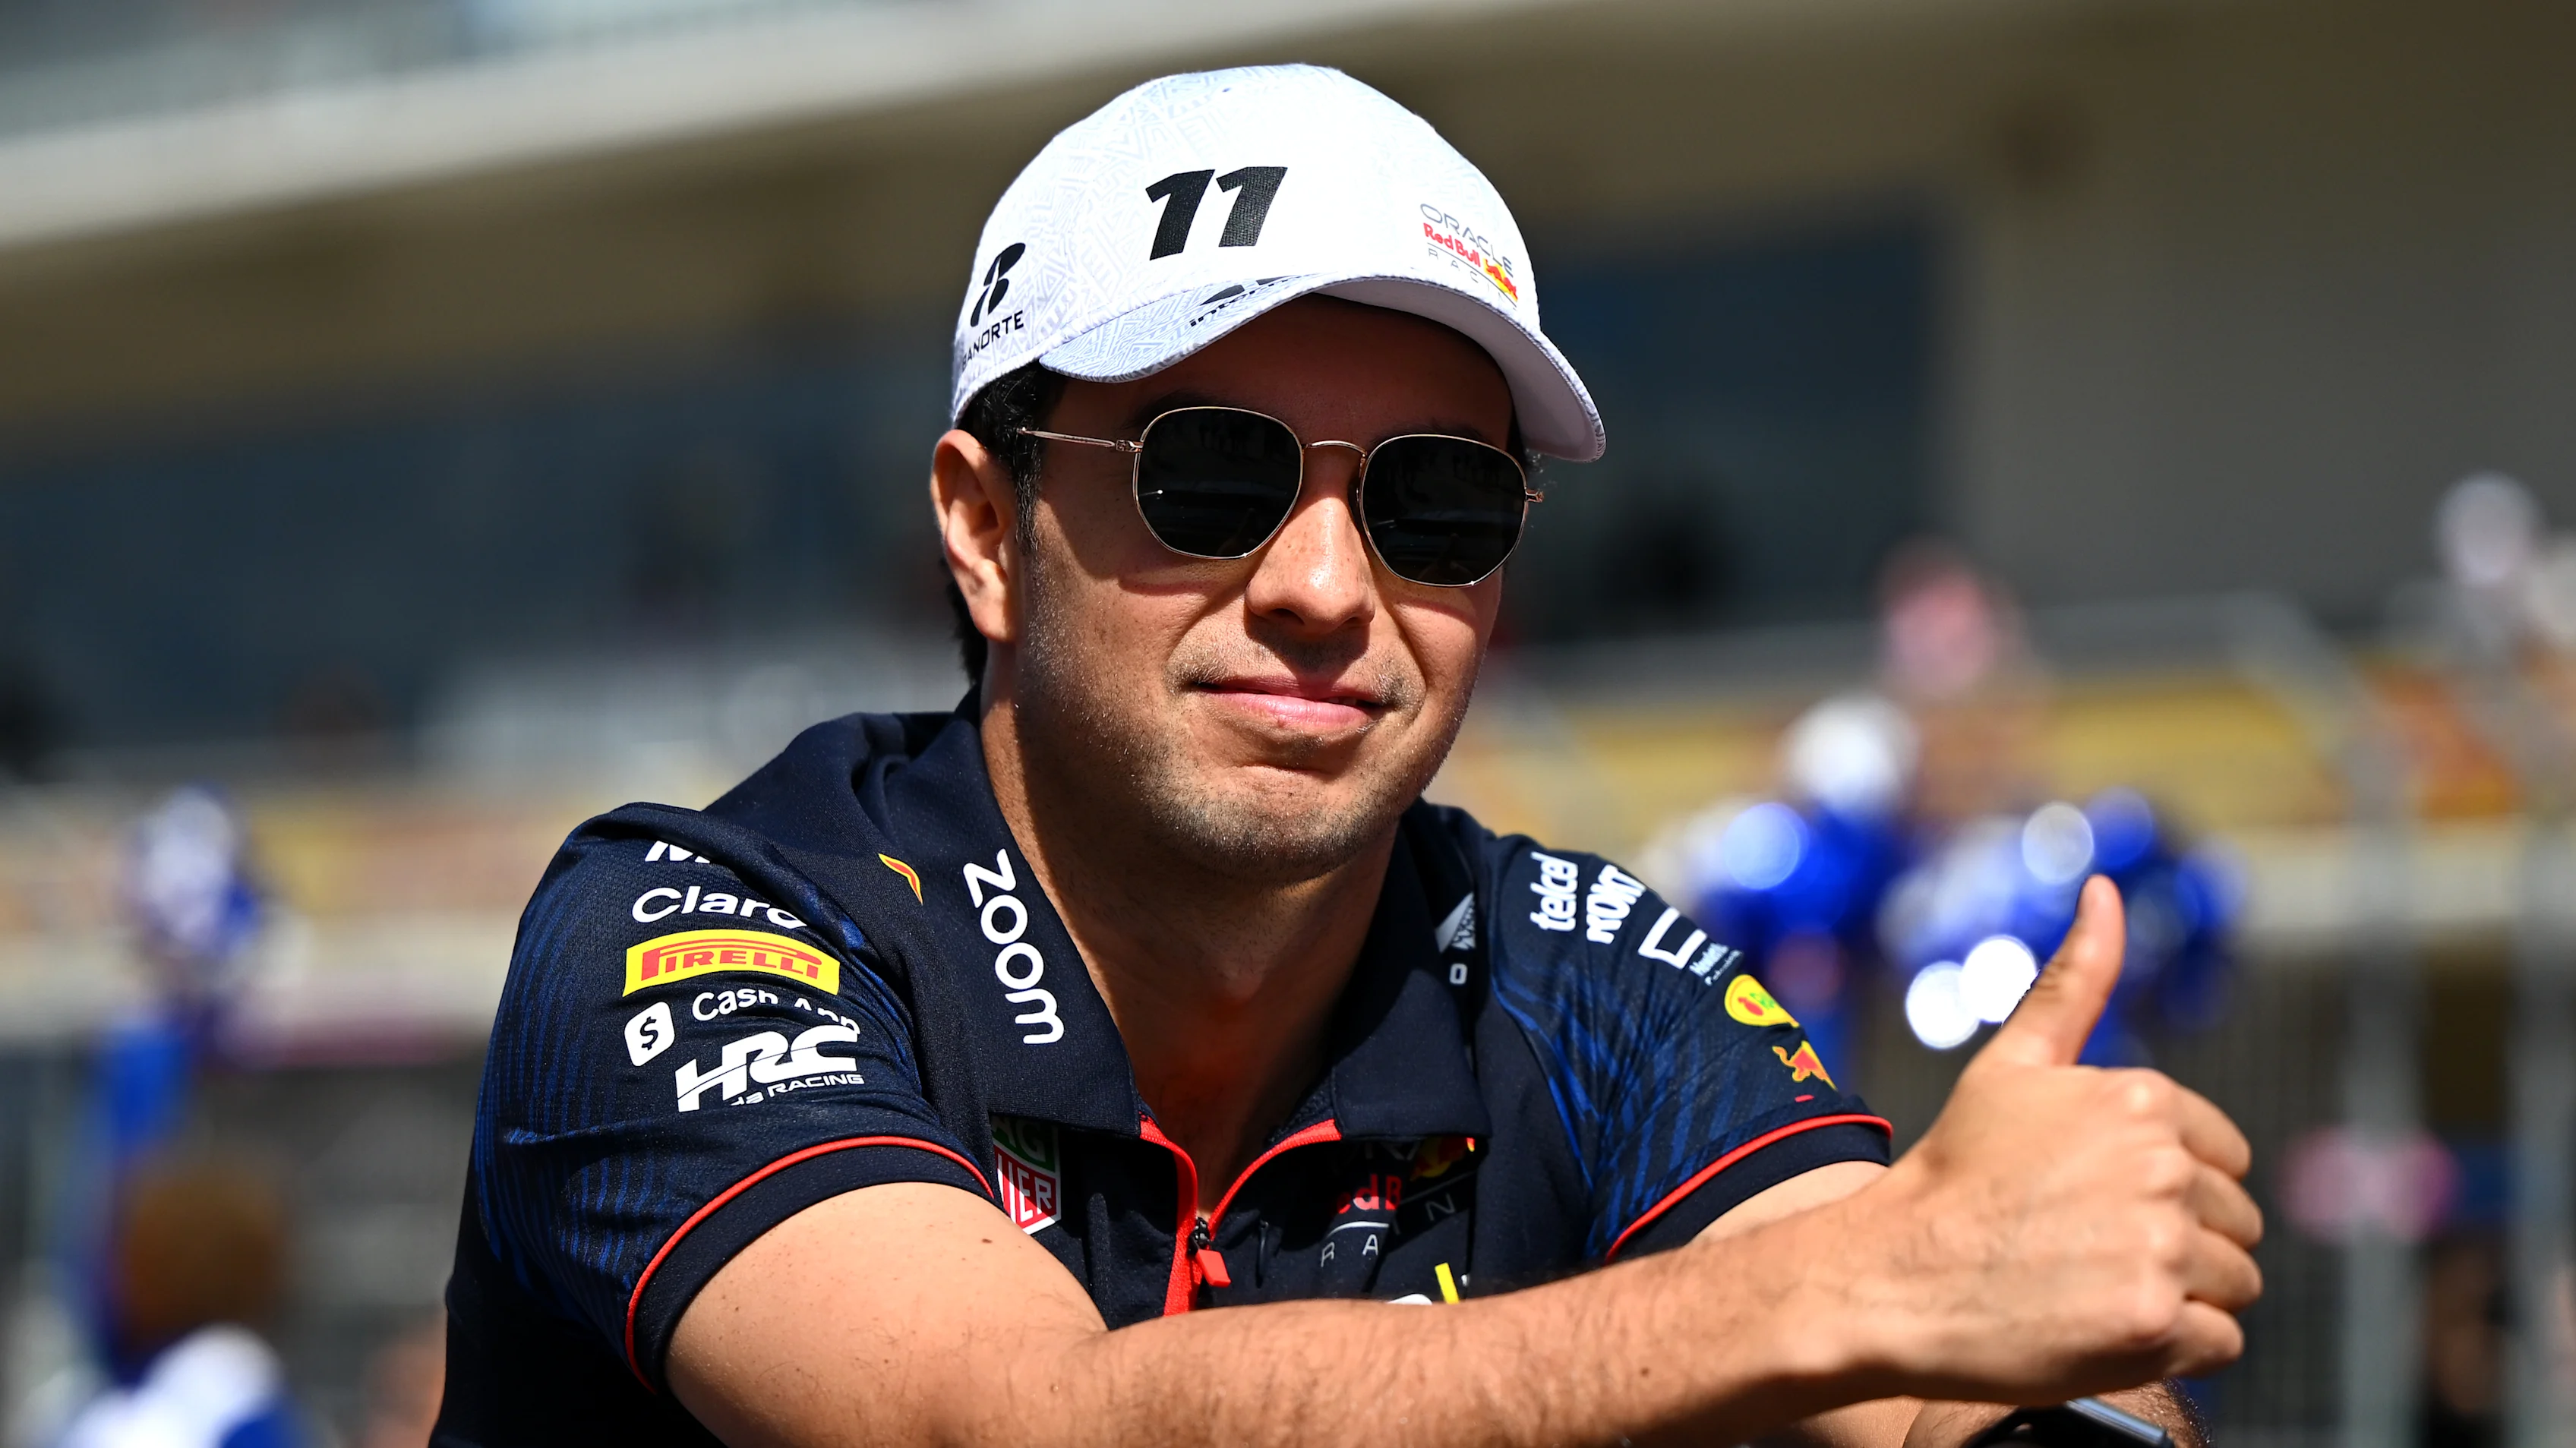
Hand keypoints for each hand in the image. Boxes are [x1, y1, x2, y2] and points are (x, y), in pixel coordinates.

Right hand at [1846, 876, 2262, 1400]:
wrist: (1891, 1275)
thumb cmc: (1954, 1173)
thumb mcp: (2011, 1066)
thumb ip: (2074, 982)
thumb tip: (2105, 888)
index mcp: (2141, 1099)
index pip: (2225, 1160)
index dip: (2167, 1189)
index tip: (2096, 1204)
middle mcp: (2161, 1166)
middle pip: (2233, 1224)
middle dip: (2176, 1244)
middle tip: (2088, 1251)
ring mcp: (2160, 1247)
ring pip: (2233, 1284)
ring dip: (2178, 1298)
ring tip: (2094, 1288)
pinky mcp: (2154, 1324)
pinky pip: (2220, 1344)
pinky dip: (2173, 1347)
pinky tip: (2104, 1326)